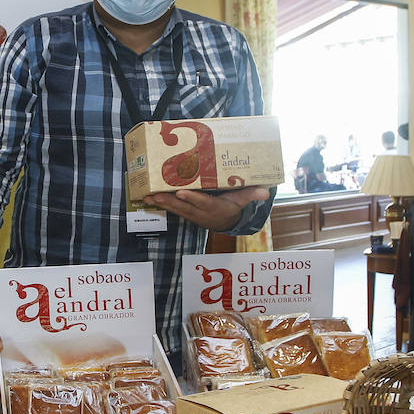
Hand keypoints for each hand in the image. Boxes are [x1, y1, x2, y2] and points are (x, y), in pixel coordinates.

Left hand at [144, 186, 269, 230]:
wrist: (225, 222)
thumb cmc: (232, 206)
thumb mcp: (242, 201)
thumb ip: (251, 194)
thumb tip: (266, 192)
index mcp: (214, 207)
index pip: (203, 203)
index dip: (192, 199)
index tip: (182, 193)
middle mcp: (200, 212)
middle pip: (184, 206)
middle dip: (169, 201)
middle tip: (156, 194)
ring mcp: (191, 214)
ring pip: (174, 208)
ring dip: (161, 203)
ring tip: (148, 196)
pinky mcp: (185, 213)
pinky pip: (171, 208)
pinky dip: (160, 203)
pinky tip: (147, 198)